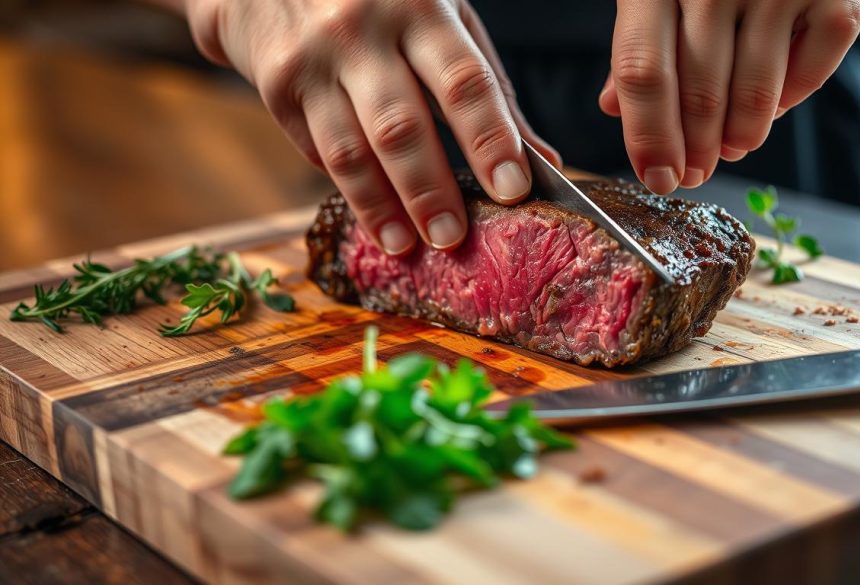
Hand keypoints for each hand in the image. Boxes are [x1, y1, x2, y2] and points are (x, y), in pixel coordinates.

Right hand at [184, 0, 559, 252]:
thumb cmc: (382, 1)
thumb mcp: (442, 21)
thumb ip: (489, 89)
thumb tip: (543, 162)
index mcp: (420, 7)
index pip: (462, 82)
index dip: (489, 140)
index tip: (513, 189)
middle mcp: (361, 30)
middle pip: (400, 127)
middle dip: (429, 190)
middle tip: (453, 238)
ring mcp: (312, 59)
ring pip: (349, 150)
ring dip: (380, 207)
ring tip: (406, 245)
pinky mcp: (277, 87)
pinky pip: (316, 150)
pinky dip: (349, 187)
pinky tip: (373, 214)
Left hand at [599, 0, 859, 192]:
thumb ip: (641, 42)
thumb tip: (614, 108)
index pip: (643, 72)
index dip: (649, 136)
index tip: (657, 178)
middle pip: (699, 93)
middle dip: (696, 150)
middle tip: (695, 173)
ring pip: (754, 93)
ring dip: (740, 136)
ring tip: (732, 147)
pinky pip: (809, 75)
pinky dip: (788, 102)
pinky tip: (772, 106)